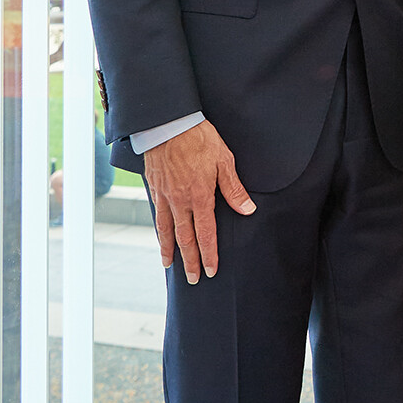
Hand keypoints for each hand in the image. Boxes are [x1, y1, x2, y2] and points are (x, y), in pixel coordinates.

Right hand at [143, 119, 254, 282]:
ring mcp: (165, 195)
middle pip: (185, 238)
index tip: (210, 271)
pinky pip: (157, 214)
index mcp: (200, 196)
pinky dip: (159, 230)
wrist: (169, 123)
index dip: (209, 254)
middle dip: (190, 260)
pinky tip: (161, 236)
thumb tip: (247, 210)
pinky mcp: (155, 187)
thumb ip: (234, 189)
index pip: (206, 233)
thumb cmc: (200, 139)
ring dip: (169, 250)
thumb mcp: (224, 160)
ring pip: (166, 229)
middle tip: (193, 280)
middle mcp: (180, 201)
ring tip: (169, 265)